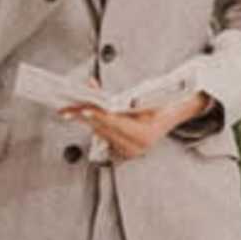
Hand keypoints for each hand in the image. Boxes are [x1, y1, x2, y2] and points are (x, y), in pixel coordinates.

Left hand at [66, 91, 196, 162]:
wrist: (174, 115)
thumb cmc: (162, 102)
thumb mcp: (143, 95)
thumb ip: (116, 93)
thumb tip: (90, 85)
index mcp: (145, 134)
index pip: (117, 123)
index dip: (99, 116)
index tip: (85, 111)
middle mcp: (137, 147)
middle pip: (104, 129)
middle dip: (85, 117)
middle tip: (66, 110)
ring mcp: (130, 152)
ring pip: (102, 134)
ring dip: (86, 121)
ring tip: (68, 111)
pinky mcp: (124, 153)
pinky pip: (104, 137)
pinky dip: (95, 125)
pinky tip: (82, 117)